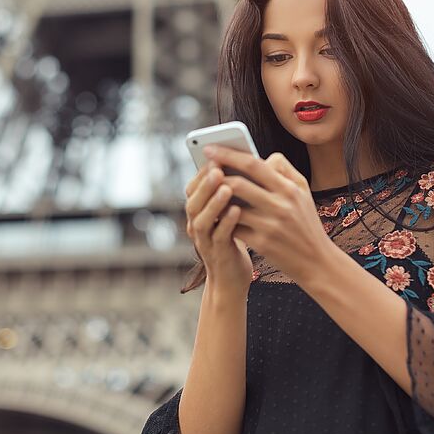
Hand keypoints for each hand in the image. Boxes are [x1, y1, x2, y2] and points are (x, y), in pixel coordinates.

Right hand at [184, 160, 253, 301]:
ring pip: (203, 220)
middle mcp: (196, 225)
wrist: (231, 278)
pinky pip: (219, 237)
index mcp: (198, 213)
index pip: (193, 188)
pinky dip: (226, 223)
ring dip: (214, 202)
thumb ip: (227, 193)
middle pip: (193, 201)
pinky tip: (238, 211)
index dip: (202, 172)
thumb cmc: (233, 239)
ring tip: (227, 186)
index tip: (215, 155)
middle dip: (205, 184)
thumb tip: (240, 163)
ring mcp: (205, 242)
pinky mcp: (218, 255)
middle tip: (218, 167)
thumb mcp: (227, 214)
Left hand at [202, 145, 332, 285]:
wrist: (317, 260)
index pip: (254, 164)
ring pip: (232, 207)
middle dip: (216, 175)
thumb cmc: (306, 222)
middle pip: (238, 184)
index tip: (210, 149)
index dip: (228, 155)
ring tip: (208, 194)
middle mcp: (281, 205)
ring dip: (217, 200)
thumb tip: (260, 156)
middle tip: (203, 171)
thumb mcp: (303, 191)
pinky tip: (218, 216)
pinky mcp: (262, 243)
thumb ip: (284, 170)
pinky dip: (224, 220)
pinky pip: (234, 227)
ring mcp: (270, 225)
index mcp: (289, 188)